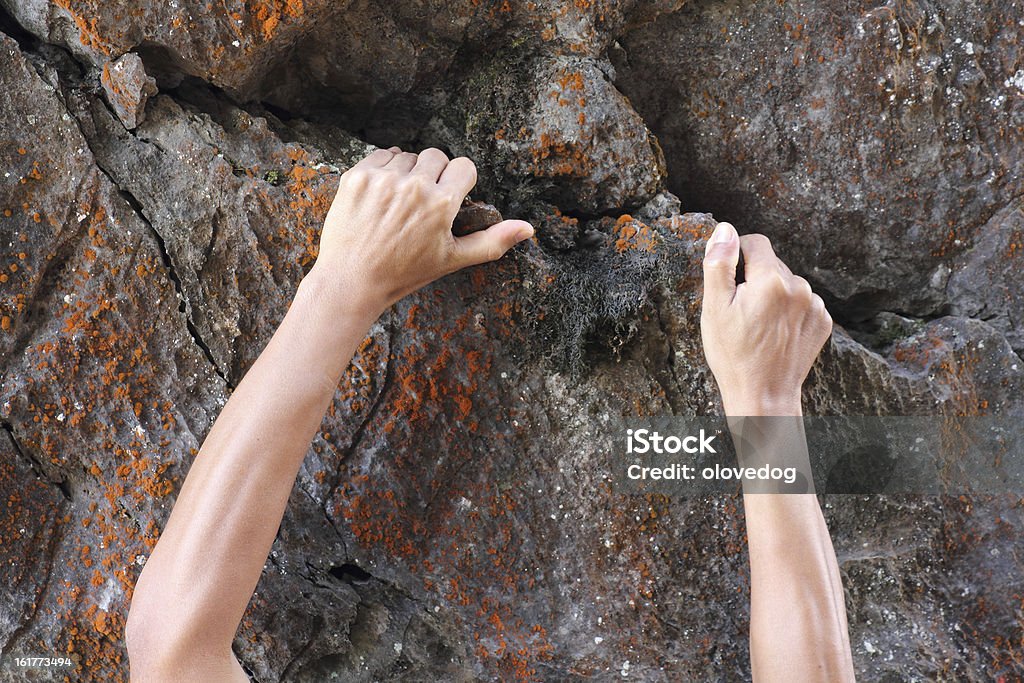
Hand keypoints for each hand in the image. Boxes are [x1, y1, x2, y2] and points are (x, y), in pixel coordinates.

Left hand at [310, 147, 533, 317]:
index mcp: (441, 204)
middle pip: (436, 156)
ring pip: (408, 156)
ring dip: (407, 173)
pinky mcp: (358, 176)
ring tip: (398, 205)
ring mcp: (383, 179)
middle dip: (433, 176)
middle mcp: (414, 186)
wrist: (352, 281)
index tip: (447, 200)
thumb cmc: (404, 273)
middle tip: (420, 205)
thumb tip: (529, 229)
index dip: (458, 183)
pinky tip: (381, 197)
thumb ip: (492, 241)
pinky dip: (384, 170)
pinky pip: (381, 156)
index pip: (464, 166)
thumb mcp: (452, 259)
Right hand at [700, 223, 831, 415]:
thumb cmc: (733, 355)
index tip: (729, 277)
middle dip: (755, 278)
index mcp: (771, 280)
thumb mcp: (715, 309)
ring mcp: (815, 306)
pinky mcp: (823, 322)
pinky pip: (803, 302)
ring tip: (759, 324)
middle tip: (740, 310)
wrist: (764, 395)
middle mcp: (799, 287)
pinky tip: (776, 332)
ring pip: (788, 283)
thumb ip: (720, 264)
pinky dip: (789, 310)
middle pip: (772, 264)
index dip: (737, 254)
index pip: (756, 243)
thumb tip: (725, 230)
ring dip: (774, 294)